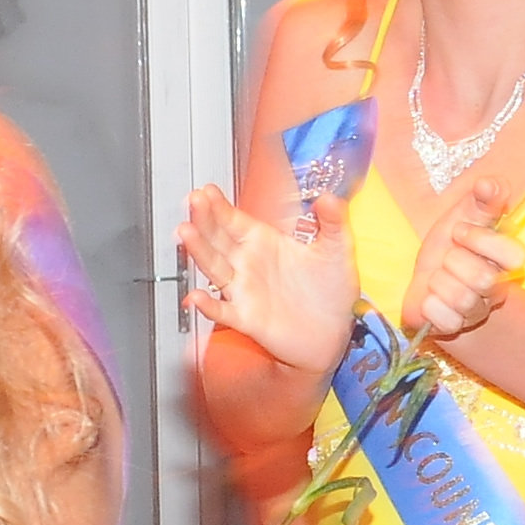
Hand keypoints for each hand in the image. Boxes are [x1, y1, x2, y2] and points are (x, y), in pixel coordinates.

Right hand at [178, 183, 357, 379]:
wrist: (336, 332)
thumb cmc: (332, 292)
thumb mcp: (337, 250)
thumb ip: (333, 222)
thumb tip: (328, 197)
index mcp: (266, 243)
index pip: (235, 220)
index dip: (220, 206)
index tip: (206, 191)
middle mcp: (249, 264)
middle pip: (218, 238)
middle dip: (204, 219)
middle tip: (194, 201)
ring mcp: (244, 290)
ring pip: (214, 267)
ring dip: (199, 251)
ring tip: (186, 233)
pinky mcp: (246, 318)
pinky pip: (222, 311)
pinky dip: (207, 306)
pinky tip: (196, 297)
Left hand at [397, 178, 524, 342]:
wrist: (422, 279)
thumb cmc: (449, 246)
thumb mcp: (463, 217)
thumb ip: (482, 200)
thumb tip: (489, 182)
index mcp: (505, 259)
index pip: (515, 256)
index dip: (481, 241)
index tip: (459, 231)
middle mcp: (497, 288)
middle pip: (484, 279)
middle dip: (454, 262)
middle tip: (446, 258)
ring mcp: (477, 311)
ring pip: (462, 299)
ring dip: (439, 283)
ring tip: (438, 278)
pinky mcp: (454, 328)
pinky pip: (442, 319)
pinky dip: (428, 305)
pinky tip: (430, 299)